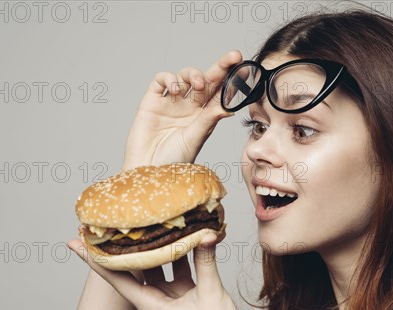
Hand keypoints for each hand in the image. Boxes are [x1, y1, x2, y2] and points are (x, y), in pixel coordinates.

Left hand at [67, 234, 252, 309]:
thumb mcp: (211, 294)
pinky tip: (182, 233)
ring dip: (153, 244)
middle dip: (121, 246)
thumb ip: (206, 261)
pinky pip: (176, 266)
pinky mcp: (184, 292)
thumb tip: (206, 233)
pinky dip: (179, 251)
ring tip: (145, 220)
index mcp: (150, 305)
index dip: (94, 259)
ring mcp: (168, 295)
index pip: (115, 278)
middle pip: (131, 268)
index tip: (76, 242)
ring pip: (155, 264)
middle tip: (108, 221)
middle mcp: (154, 299)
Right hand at [122, 50, 242, 168]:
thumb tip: (229, 106)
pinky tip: (176, 89)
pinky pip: (161, 80)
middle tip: (233, 57)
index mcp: (204, 115)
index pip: (220, 93)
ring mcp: (171, 102)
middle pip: (206, 80)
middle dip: (220, 67)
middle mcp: (189, 106)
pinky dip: (169, 78)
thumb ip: (209, 119)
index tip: (244, 68)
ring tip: (198, 85)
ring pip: (185, 76)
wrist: (148, 169)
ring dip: (194, 74)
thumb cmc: (173, 160)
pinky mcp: (152, 101)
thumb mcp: (196, 138)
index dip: (231, 79)